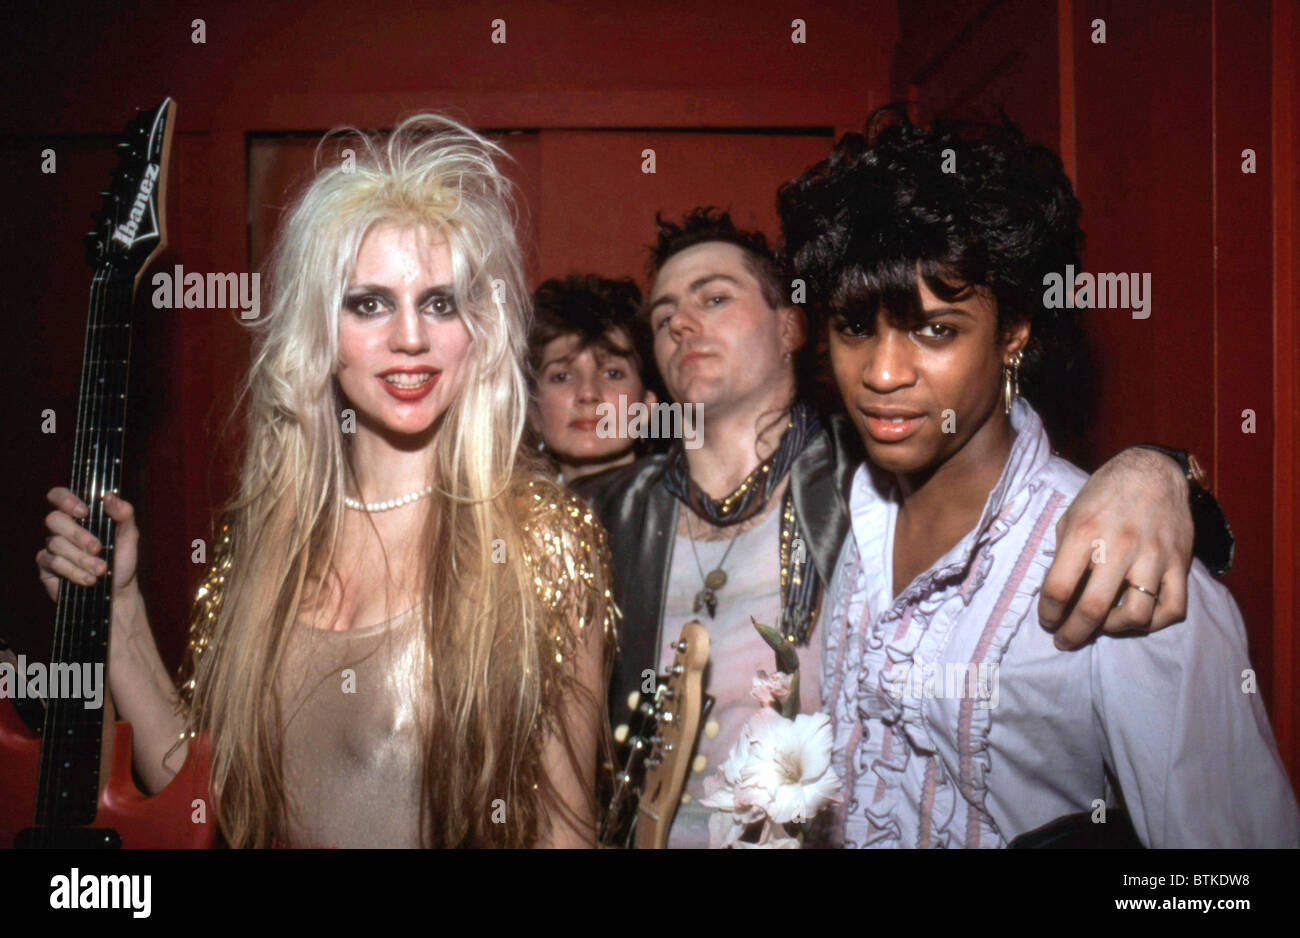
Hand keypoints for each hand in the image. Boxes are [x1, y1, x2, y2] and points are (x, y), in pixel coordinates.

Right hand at [36, 487, 139, 601]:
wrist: (117, 591)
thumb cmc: (122, 560)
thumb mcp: (129, 535)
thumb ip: (123, 513)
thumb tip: (109, 495)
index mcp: (79, 515)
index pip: (58, 496)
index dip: (65, 499)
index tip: (84, 511)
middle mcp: (61, 528)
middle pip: (54, 519)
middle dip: (77, 534)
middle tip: (98, 548)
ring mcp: (51, 546)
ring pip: (55, 543)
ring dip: (81, 558)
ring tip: (101, 570)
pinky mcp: (47, 566)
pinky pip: (53, 563)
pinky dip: (74, 571)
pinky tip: (89, 579)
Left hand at [1039, 447, 1192, 647]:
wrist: (1153, 472)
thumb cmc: (1104, 494)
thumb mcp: (1071, 515)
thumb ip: (1064, 553)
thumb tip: (1056, 594)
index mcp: (1084, 532)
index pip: (1058, 587)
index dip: (1048, 613)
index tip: (1047, 620)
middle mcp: (1119, 546)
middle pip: (1093, 609)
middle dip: (1073, 633)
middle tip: (1065, 639)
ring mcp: (1153, 556)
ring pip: (1136, 615)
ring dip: (1113, 629)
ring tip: (1102, 626)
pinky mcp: (1179, 563)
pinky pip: (1171, 609)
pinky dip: (1152, 624)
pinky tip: (1135, 619)